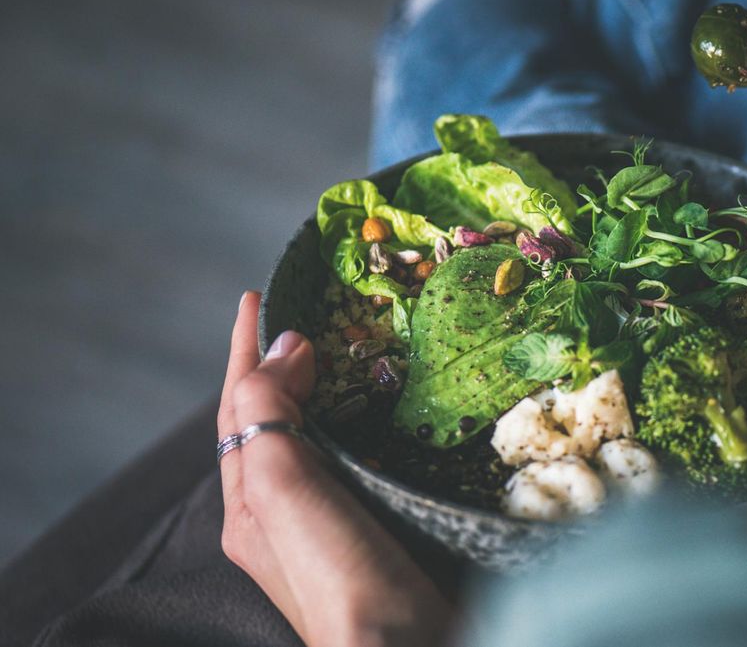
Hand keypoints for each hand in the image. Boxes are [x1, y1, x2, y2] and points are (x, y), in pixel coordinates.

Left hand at [218, 292, 450, 645]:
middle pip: (271, 422)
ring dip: (320, 393)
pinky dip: (359, 425)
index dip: (243, 350)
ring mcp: (326, 524)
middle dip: (277, 368)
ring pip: (314, 441)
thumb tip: (285, 348)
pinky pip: (353, 462)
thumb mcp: (283, 490)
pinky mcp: (374, 530)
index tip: (257, 296)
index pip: (239, 407)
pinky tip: (384, 418)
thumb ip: (269, 415)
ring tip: (342, 352)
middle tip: (305, 318)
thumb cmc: (339, 574)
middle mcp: (279, 513)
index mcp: (248, 502)